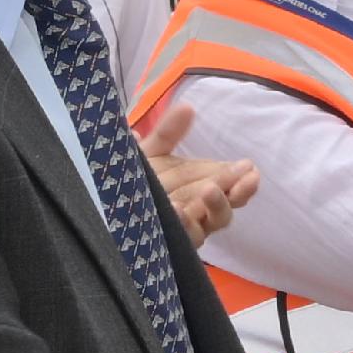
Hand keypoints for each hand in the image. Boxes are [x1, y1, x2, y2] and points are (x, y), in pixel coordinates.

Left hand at [137, 103, 257, 243]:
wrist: (102, 208)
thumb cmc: (131, 181)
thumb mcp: (149, 155)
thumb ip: (167, 134)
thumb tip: (187, 107)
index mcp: (197, 187)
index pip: (224, 183)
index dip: (239, 177)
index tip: (250, 167)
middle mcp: (196, 210)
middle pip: (225, 204)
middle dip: (236, 189)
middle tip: (247, 176)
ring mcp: (186, 229)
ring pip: (211, 222)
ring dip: (216, 205)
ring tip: (211, 190)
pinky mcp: (171, 245)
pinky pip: (184, 238)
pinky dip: (184, 224)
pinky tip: (179, 210)